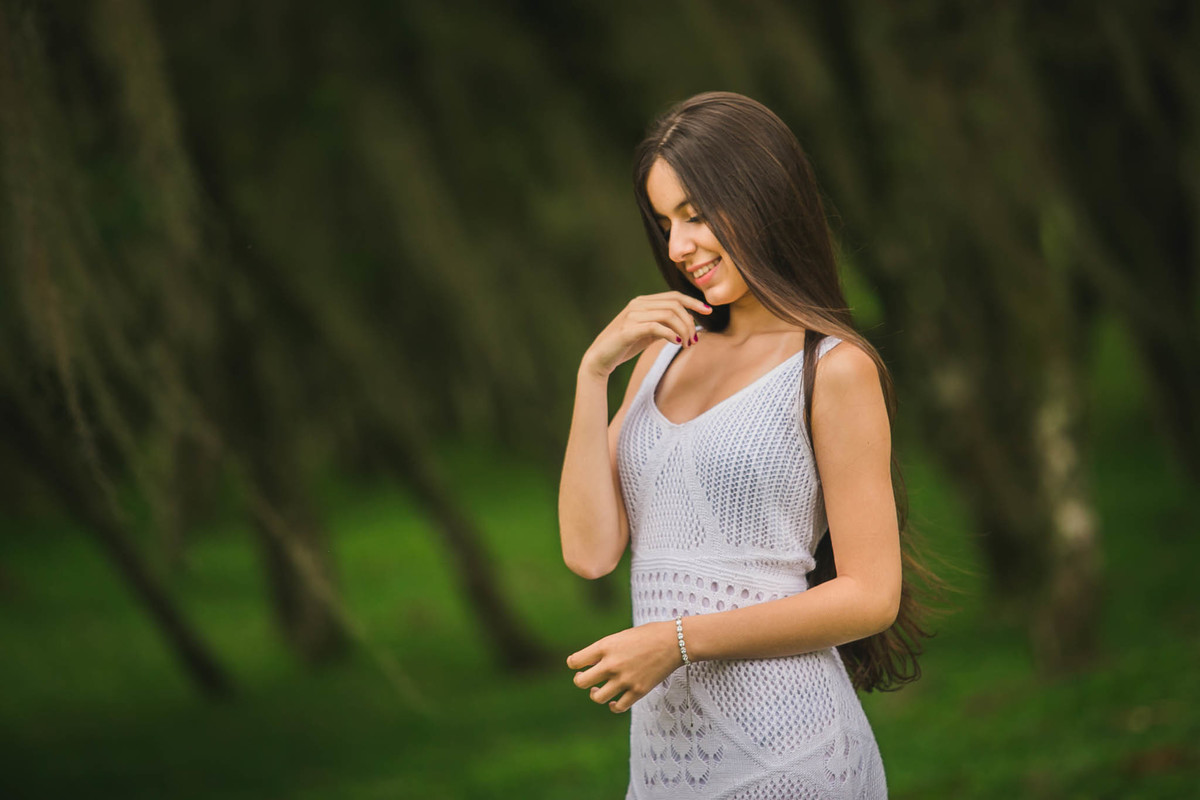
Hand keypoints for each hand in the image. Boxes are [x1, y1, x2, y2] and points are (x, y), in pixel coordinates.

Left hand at [566, 621, 681, 712]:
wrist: (674, 641)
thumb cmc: (647, 635)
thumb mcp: (620, 637)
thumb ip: (605, 650)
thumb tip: (590, 665)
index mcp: (605, 646)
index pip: (575, 661)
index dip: (574, 665)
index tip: (579, 665)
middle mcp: (611, 664)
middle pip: (580, 682)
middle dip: (581, 680)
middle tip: (586, 678)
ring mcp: (624, 679)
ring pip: (597, 697)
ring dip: (595, 694)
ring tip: (598, 690)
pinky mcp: (638, 691)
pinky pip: (618, 707)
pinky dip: (613, 706)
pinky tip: (613, 701)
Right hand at [581, 291, 711, 377]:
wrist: (600, 359)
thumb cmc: (624, 346)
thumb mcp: (648, 333)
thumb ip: (663, 324)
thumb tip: (687, 323)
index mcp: (643, 302)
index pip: (674, 296)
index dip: (694, 302)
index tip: (709, 311)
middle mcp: (638, 304)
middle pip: (675, 305)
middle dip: (690, 322)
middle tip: (694, 341)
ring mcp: (632, 315)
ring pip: (668, 314)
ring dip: (683, 330)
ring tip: (687, 344)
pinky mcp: (628, 329)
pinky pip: (656, 326)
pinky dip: (671, 334)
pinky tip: (677, 343)